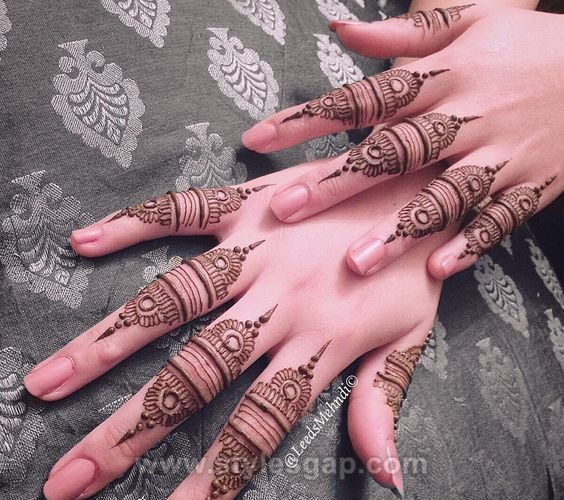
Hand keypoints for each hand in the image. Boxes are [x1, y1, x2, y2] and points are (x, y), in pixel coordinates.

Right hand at [25, 166, 449, 498]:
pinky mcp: (248, 201)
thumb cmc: (415, 261)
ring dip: (109, 341)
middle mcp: (278, 301)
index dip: (212, 477)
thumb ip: (382, 400)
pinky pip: (184, 212)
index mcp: (320, 341)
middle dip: (131, 430)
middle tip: (68, 478)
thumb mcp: (412, 336)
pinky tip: (84, 240)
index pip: (257, 425)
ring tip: (49, 378)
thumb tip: (386, 478)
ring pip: (173, 300)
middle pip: (195, 375)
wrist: (423, 176)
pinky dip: (135, 224)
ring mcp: (258, 248)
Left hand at [242, 4, 562, 279]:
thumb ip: (404, 34)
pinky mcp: (527, 187)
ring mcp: (497, 157)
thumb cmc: (525, 46)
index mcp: (442, 77)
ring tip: (355, 263)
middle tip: (288, 209)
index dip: (308, 118)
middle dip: (338, 182)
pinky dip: (471, 244)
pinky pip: (497, 221)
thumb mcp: (469, 23)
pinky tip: (437, 270)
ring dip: (399, 230)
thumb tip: (340, 31)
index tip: (258, 140)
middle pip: (392, 152)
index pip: (362, 98)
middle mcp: (464, 119)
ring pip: (442, 197)